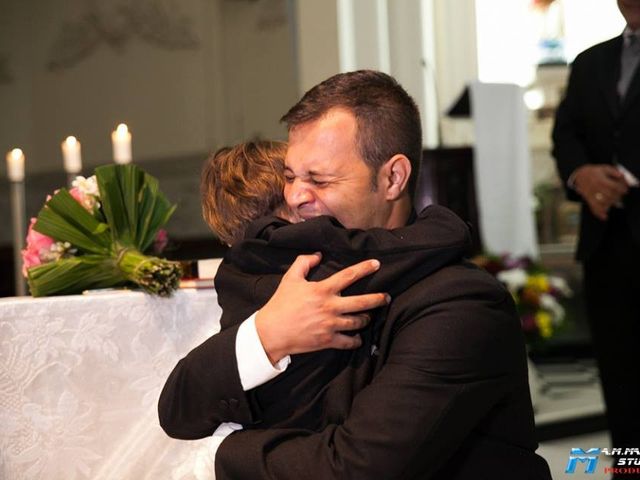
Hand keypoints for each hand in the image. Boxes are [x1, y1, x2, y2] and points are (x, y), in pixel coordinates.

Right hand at [255, 253, 390, 363]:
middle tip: (386, 297)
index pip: (349, 275)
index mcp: (323, 290)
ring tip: (370, 317)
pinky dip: (356, 340)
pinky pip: (348, 342)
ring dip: (366, 319)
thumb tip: (317, 254)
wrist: (271, 332)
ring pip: (357, 322)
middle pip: (362, 302)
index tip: (377, 264)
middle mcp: (330, 307)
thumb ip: (303, 263)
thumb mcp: (290, 279)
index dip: (364, 268)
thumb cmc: (280, 304)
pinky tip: (358, 338)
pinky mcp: (328, 341)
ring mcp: (330, 325)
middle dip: (378, 299)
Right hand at [573, 164, 628, 220]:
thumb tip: (621, 176)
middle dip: (617, 197)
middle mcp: (595, 187)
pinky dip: (599, 213)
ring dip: (610, 204)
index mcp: (600, 180)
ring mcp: (591, 194)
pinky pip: (593, 207)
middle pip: (609, 196)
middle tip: (619, 196)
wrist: (579, 174)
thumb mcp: (604, 168)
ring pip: (602, 203)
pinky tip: (605, 217)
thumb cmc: (594, 171)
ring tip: (613, 203)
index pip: (613, 187)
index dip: (621, 189)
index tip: (624, 190)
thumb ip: (614, 172)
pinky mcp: (588, 199)